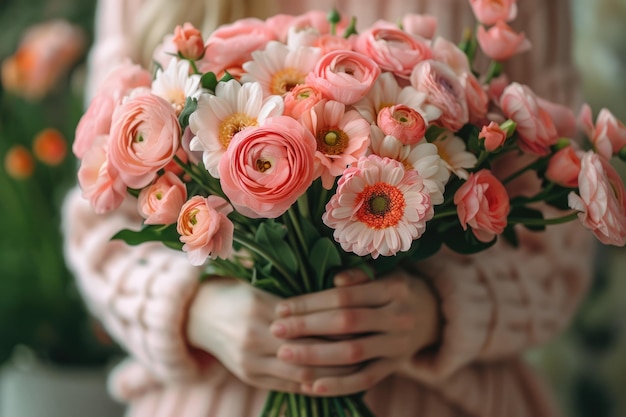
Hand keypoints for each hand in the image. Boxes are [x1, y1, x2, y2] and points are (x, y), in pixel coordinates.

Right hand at [186, 278, 355, 392]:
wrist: (196, 317)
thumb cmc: (236, 295)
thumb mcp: (261, 289)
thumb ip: (293, 302)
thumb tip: (336, 305)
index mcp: (259, 307)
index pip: (307, 320)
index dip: (336, 324)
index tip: (362, 322)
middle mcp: (253, 336)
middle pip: (307, 349)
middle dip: (340, 352)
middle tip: (368, 347)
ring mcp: (249, 361)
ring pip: (300, 372)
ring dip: (332, 374)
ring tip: (358, 367)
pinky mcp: (249, 376)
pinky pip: (287, 385)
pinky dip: (313, 385)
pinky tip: (334, 382)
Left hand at [270, 268, 440, 395]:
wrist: (431, 315)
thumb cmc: (394, 288)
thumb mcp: (384, 273)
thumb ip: (359, 275)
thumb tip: (336, 280)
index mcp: (394, 288)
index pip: (345, 297)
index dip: (311, 303)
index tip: (281, 308)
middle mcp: (399, 317)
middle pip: (346, 324)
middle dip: (307, 328)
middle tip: (275, 331)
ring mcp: (398, 345)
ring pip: (353, 354)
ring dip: (316, 357)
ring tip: (285, 356)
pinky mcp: (395, 367)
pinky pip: (365, 379)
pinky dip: (339, 385)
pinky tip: (312, 387)